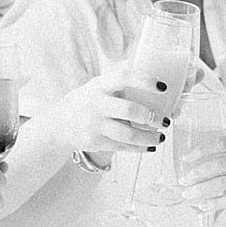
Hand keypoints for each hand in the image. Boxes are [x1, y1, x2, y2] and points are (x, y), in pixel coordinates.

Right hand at [37, 67, 165, 157]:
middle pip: (129, 110)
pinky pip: (122, 147)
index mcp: (100, 85)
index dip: (144, 81)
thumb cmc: (88, 101)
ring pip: (128, 134)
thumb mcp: (99, 86)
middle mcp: (96, 103)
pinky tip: (149, 146)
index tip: (163, 87)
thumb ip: (121, 84)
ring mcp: (94, 124)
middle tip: (166, 121)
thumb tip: (157, 84)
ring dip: (149, 137)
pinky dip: (139, 148)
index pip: (124, 78)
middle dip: (152, 117)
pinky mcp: (94, 142)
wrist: (59, 124)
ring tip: (161, 137)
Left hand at [179, 137, 225, 226]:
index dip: (201, 150)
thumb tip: (194, 166)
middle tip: (183, 181)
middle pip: (219, 163)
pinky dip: (214, 202)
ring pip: (222, 182)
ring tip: (189, 195)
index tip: (186, 159)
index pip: (221, 143)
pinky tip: (203, 205)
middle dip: (197, 173)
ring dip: (201, 189)